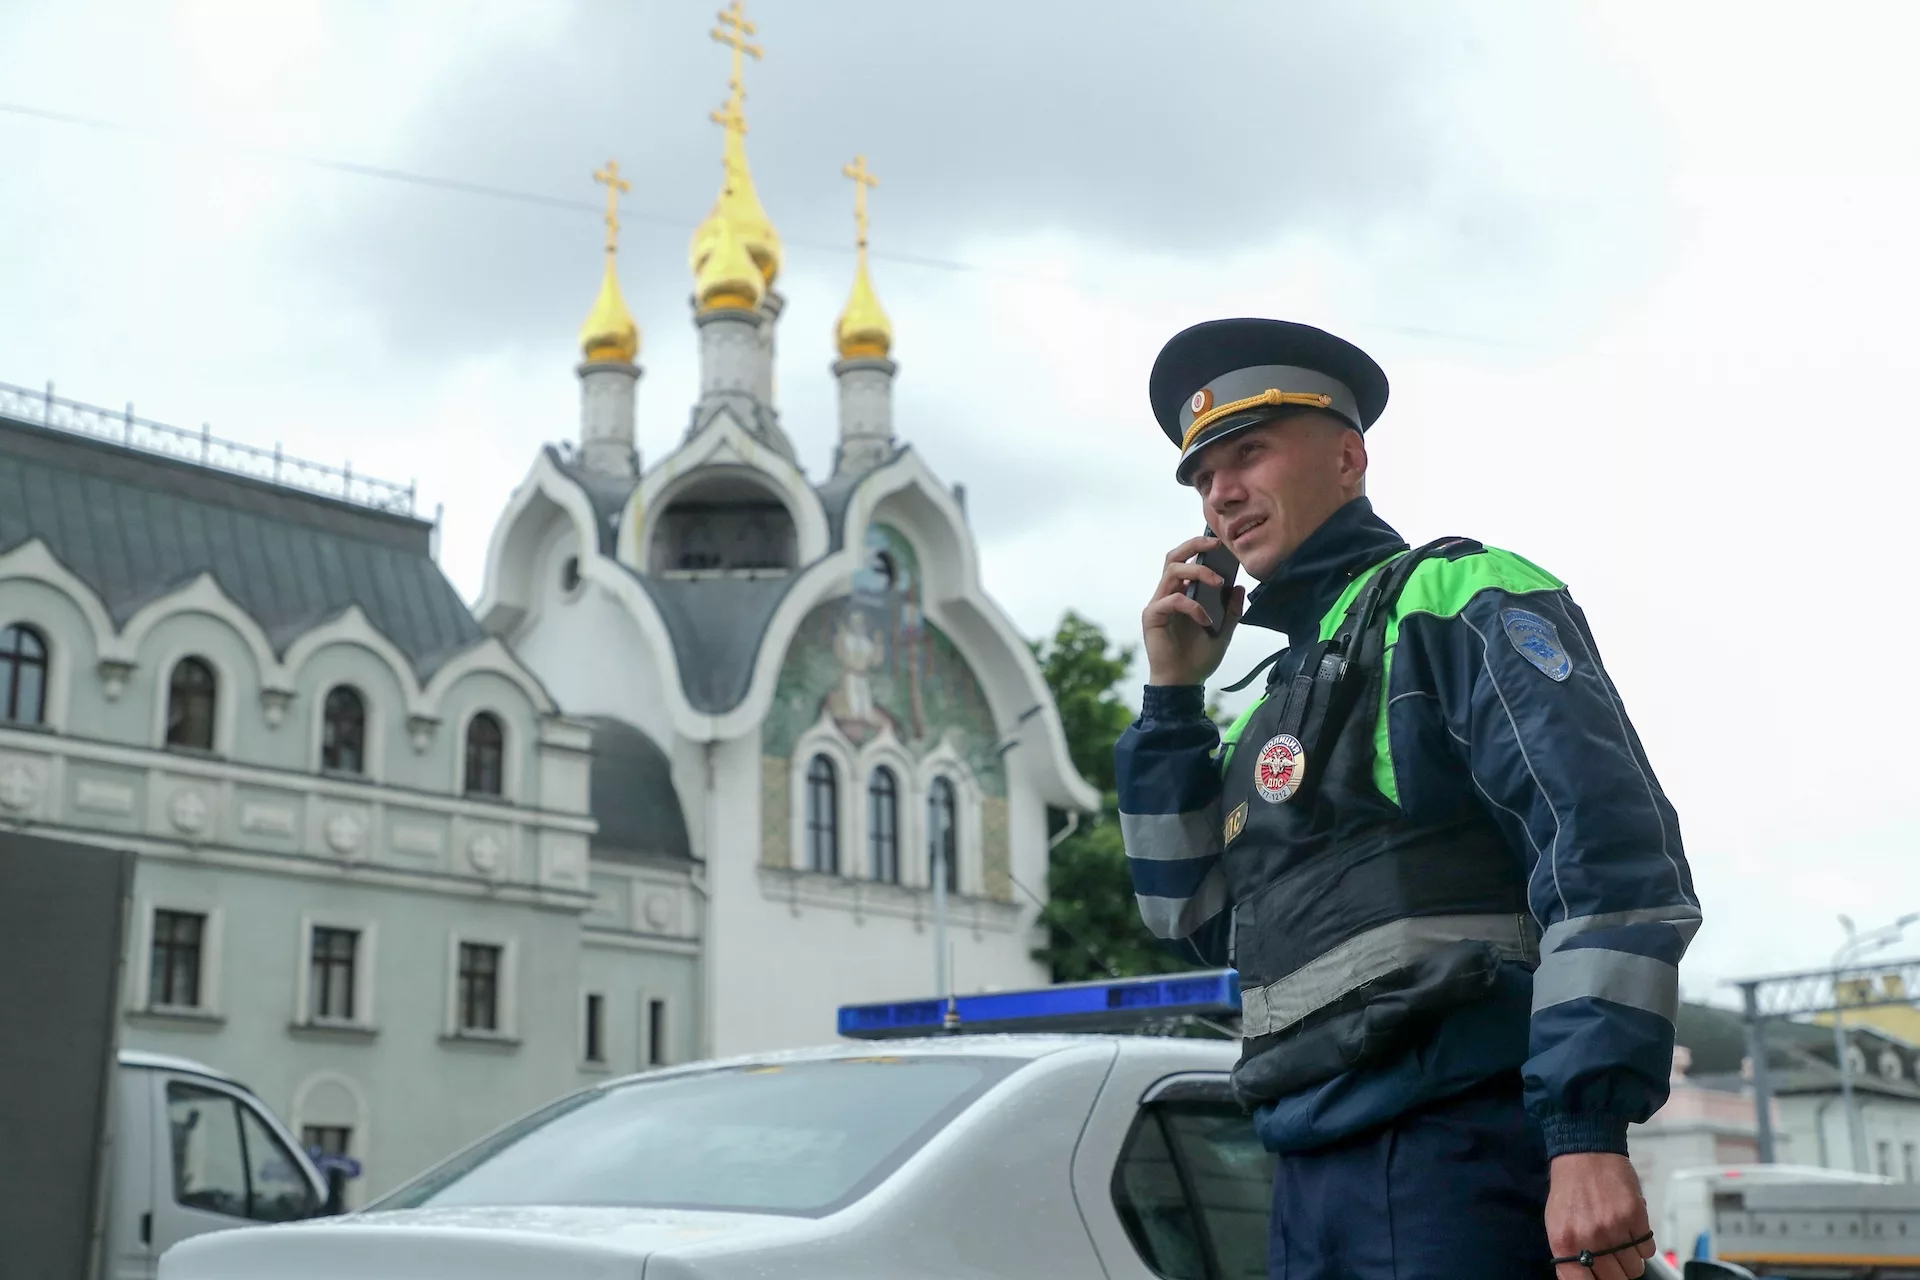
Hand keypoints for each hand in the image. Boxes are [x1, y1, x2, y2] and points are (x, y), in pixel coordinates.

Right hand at [1142, 535, 1243, 686]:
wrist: (1184, 683)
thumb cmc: (1199, 658)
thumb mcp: (1224, 632)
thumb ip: (1231, 610)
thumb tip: (1239, 586)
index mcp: (1183, 593)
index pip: (1188, 561)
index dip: (1201, 547)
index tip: (1222, 544)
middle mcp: (1168, 594)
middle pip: (1173, 557)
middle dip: (1194, 544)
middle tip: (1216, 545)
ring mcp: (1158, 604)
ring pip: (1172, 571)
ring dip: (1198, 571)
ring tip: (1218, 583)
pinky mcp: (1152, 616)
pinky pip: (1172, 600)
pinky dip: (1192, 606)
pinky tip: (1206, 619)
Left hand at [1547, 1153, 1654, 1279]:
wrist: (1584, 1153)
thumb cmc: (1570, 1190)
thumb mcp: (1556, 1225)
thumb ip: (1568, 1257)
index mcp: (1565, 1242)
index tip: (1602, 1278)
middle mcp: (1589, 1238)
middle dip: (1617, 1273)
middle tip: (1613, 1259)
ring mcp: (1614, 1227)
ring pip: (1635, 1268)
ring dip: (1631, 1259)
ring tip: (1621, 1239)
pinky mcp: (1636, 1216)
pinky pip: (1648, 1250)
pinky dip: (1643, 1245)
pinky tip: (1631, 1229)